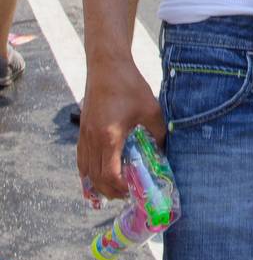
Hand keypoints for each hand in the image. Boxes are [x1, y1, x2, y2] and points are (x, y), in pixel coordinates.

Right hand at [78, 59, 165, 199]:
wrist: (107, 66)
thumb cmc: (129, 85)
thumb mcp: (152, 110)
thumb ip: (158, 133)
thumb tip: (164, 152)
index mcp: (109, 137)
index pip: (109, 175)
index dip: (121, 188)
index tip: (134, 190)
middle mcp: (92, 140)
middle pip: (96, 178)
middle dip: (111, 191)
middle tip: (127, 193)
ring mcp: (84, 135)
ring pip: (85, 171)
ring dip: (99, 183)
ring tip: (115, 188)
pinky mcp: (82, 130)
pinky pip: (81, 159)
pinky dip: (89, 172)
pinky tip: (99, 175)